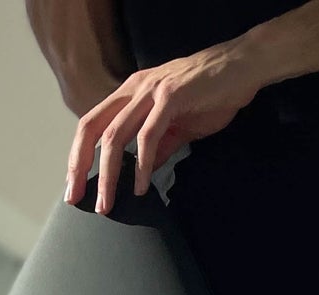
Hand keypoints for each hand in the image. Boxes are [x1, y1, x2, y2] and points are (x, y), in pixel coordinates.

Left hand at [64, 41, 265, 211]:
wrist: (242, 67)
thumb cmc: (212, 93)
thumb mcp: (178, 123)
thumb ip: (159, 143)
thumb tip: (146, 168)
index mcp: (131, 93)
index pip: (92, 124)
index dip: (78, 155)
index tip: (76, 185)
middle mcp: (134, 89)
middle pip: (92, 128)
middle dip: (79, 166)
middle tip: (76, 198)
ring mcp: (151, 92)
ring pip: (115, 136)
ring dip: (108, 175)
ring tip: (107, 203)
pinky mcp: (171, 97)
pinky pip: (149, 136)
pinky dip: (142, 165)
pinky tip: (141, 187)